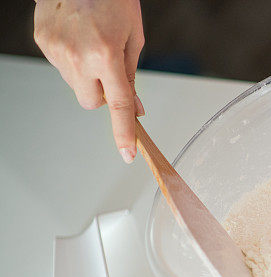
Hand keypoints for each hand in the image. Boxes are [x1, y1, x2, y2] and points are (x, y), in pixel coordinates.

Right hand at [34, 0, 144, 162]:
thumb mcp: (133, 37)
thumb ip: (132, 77)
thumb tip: (136, 110)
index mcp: (106, 55)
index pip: (117, 105)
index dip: (123, 132)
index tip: (128, 153)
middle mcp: (78, 56)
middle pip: (91, 103)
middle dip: (103, 95)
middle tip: (109, 69)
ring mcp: (56, 50)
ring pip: (76, 86)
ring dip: (88, 75)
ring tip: (92, 43)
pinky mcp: (43, 42)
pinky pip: (62, 67)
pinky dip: (73, 60)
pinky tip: (77, 37)